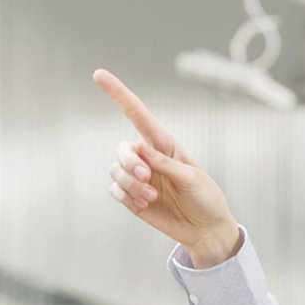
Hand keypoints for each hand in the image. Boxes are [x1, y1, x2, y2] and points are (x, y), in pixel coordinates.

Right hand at [92, 69, 240, 267]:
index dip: (118, 94)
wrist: (206, 230)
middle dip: (128, 161)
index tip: (99, 74)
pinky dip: (127, 196)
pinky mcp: (131, 197)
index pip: (138, 115)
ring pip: (115, 170)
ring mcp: (138, 178)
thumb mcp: (193, 178)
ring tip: (151, 196)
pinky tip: (145, 203)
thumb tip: (142, 151)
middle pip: (121, 149)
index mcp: (165, 145)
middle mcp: (148, 158)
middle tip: (146, 175)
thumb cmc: (206, 198)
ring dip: (130, 183)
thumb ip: (166, 164)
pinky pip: (115, 190)